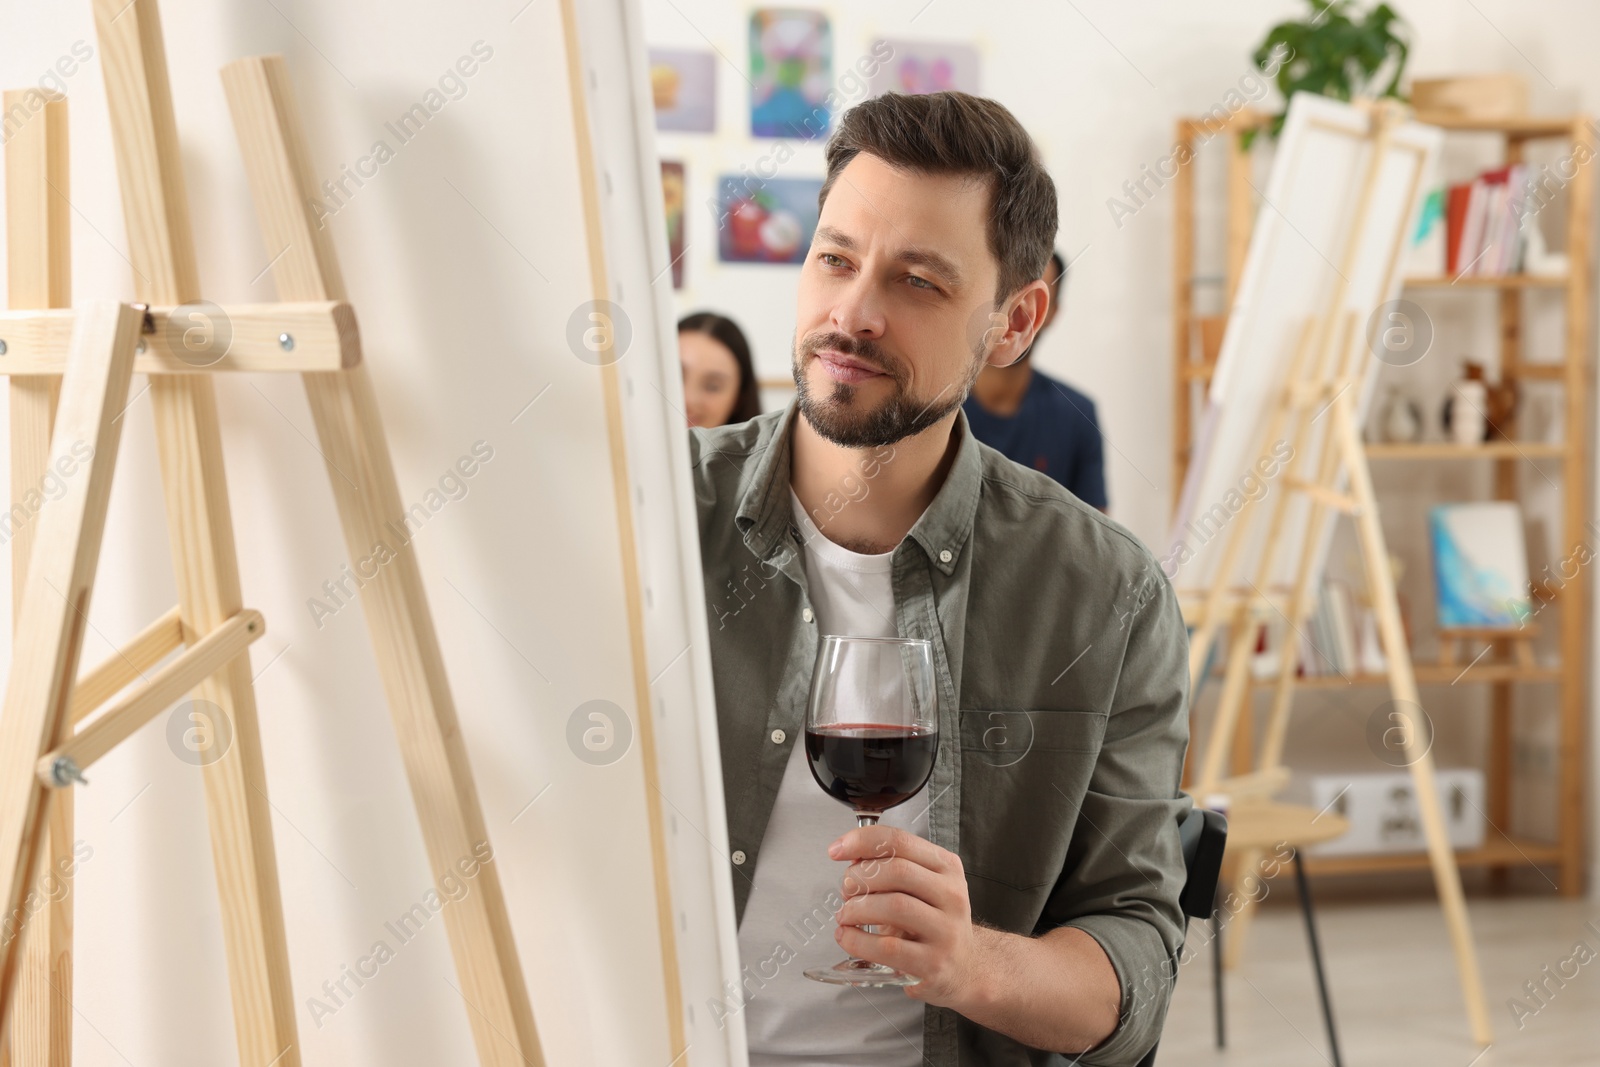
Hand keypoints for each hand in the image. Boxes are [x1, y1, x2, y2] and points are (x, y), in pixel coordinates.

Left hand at [827, 824, 992, 1010]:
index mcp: (946, 867)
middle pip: (897, 871)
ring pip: (894, 906)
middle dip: (860, 877)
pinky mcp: (934, 963)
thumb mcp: (920, 888)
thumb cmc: (932, 923)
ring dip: (857, 908)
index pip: (901, 841)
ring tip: (845, 914)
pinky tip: (847, 936)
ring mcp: (946, 930)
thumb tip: (850, 856)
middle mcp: (951, 895)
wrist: (964, 968)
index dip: (862, 842)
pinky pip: (888, 948)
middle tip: (846, 889)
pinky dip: (858, 940)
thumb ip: (890, 869)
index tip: (837, 850)